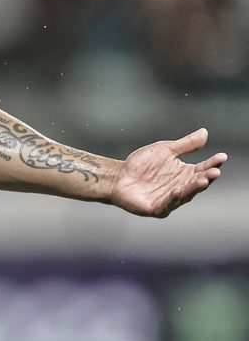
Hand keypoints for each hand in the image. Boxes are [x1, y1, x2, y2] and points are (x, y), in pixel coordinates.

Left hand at [110, 128, 226, 217]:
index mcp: (184, 174)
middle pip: (197, 183)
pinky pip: (166, 205)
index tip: (222, 156)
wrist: (118, 176)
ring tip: (203, 180)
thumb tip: (205, 133)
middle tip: (215, 171)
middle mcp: (181, 187)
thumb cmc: (141, 164)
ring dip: (194, 188)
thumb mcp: (165, 150)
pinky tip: (178, 191)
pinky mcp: (156, 208)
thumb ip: (185, 145)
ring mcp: (169, 199)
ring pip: (185, 195)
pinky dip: (172, 199)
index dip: (213, 163)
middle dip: (206, 178)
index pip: (203, 169)